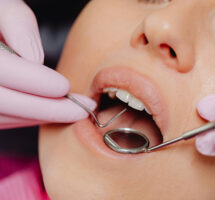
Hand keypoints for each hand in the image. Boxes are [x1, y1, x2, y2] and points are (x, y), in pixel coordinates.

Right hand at [0, 0, 95, 128]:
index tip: (65, 86)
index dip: (34, 81)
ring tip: (71, 111)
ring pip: (2, 117)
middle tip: (81, 109)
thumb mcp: (3, 5)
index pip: (2, 70)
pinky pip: (1, 119)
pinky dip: (27, 118)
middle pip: (3, 102)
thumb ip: (17, 23)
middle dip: (46, 108)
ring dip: (40, 117)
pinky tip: (49, 111)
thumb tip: (36, 59)